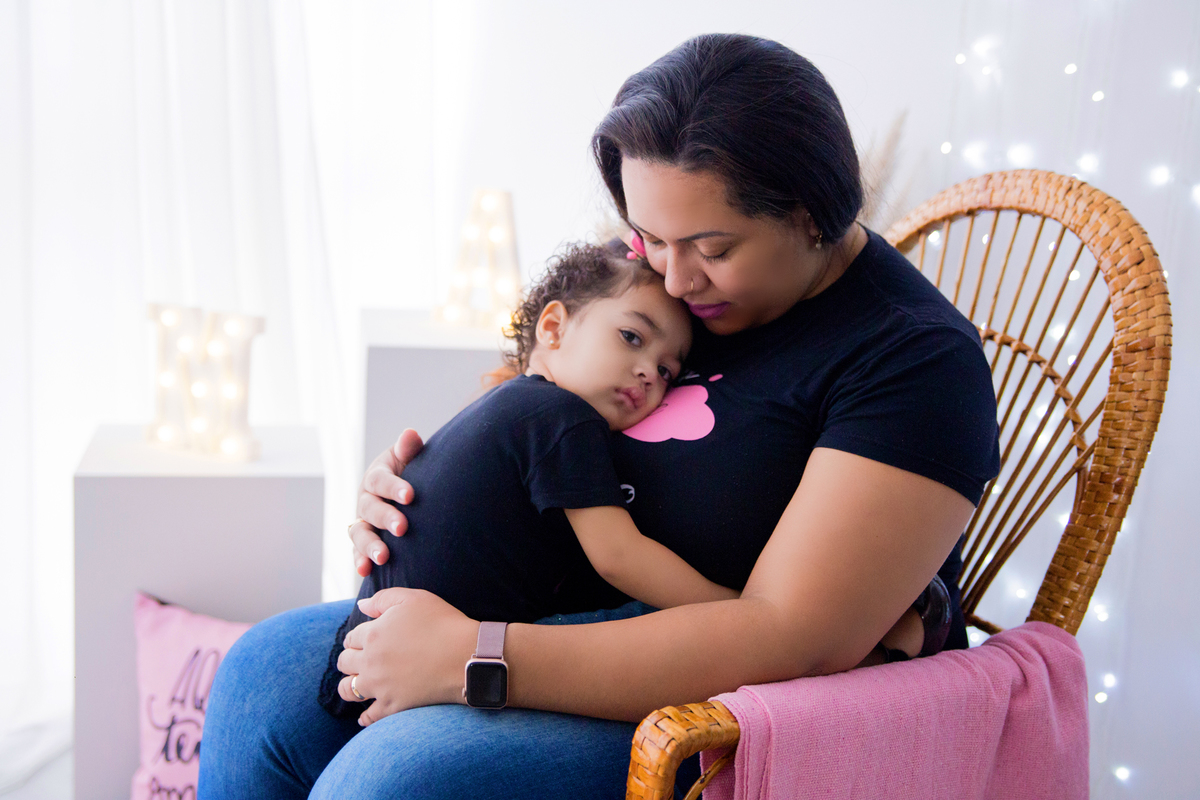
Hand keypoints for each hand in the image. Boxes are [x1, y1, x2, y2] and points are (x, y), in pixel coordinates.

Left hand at [336, 587, 477, 725]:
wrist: (465, 656)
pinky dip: (364, 717)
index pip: (351, 638)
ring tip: (357, 684)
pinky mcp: (393, 706)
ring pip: (348, 690)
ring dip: (349, 685)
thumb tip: (361, 606)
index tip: (363, 641)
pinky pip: (369, 717)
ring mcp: (380, 686)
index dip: (356, 638)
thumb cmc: (443, 623)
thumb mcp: (414, 599)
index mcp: (372, 634)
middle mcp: (370, 661)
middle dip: (349, 659)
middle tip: (359, 660)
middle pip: (345, 662)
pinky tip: (366, 715)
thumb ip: (383, 598)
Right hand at [349, 429, 424, 576]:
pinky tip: (365, 572)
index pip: (381, 481)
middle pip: (370, 509)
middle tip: (402, 528)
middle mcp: (365, 500)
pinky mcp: (363, 542)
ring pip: (360, 533)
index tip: (410, 495)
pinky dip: (359, 561)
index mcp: (376, 477)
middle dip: (385, 518)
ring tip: (382, 557)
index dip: (394, 487)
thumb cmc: (409, 472)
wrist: (406, 493)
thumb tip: (410, 434)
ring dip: (369, 545)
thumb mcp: (408, 458)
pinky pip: (357, 552)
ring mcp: (362, 522)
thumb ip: (409, 449)